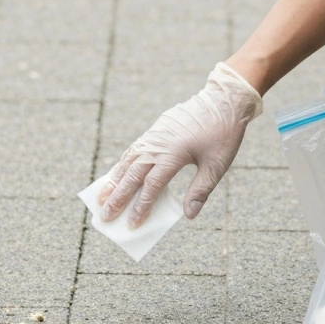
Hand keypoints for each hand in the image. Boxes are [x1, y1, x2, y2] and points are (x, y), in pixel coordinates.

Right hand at [97, 61, 262, 225]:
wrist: (223, 99)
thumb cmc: (223, 133)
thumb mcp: (217, 165)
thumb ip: (200, 190)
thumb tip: (189, 216)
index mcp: (174, 153)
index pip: (152, 185)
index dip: (141, 206)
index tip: (133, 224)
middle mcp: (159, 144)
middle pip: (133, 174)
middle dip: (118, 197)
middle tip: (105, 216)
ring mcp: (155, 135)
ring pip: (129, 160)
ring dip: (114, 179)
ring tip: (101, 197)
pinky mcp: (156, 129)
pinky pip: (134, 149)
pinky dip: (123, 164)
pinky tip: (117, 174)